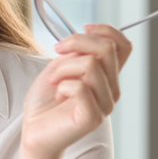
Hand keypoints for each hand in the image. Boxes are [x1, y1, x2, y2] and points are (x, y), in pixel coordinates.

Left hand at [21, 24, 132, 158]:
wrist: (33, 131)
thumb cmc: (45, 102)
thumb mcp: (59, 67)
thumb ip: (77, 54)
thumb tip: (87, 38)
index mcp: (106, 77)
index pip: (123, 46)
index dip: (107, 30)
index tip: (84, 26)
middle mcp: (111, 90)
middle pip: (106, 49)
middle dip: (77, 42)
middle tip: (57, 51)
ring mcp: (104, 105)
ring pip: (91, 65)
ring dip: (63, 68)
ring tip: (54, 81)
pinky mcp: (92, 118)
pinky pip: (81, 87)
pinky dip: (63, 85)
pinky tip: (58, 96)